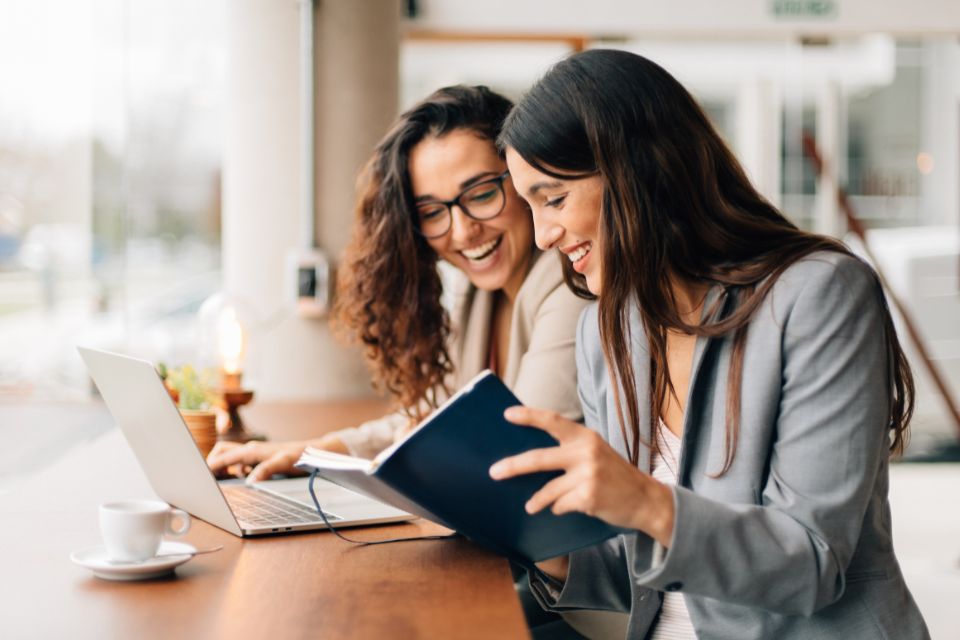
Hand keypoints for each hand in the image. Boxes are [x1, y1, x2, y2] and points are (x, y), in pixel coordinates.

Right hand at [206, 440, 307, 481]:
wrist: (314, 452)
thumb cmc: (300, 456)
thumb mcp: (284, 463)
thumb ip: (267, 470)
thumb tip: (250, 481)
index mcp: (252, 451)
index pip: (224, 456)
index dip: (210, 466)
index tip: (198, 475)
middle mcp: (251, 450)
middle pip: (222, 451)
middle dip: (212, 462)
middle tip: (207, 478)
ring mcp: (254, 453)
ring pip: (230, 456)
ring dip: (223, 466)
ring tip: (221, 480)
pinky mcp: (259, 458)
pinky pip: (240, 462)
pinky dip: (234, 469)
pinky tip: (241, 478)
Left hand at [489, 406, 675, 546]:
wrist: (645, 499)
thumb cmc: (614, 475)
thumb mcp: (595, 452)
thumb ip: (570, 450)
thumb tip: (531, 458)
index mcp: (585, 436)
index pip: (552, 421)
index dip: (529, 416)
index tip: (507, 415)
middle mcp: (586, 452)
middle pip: (539, 459)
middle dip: (513, 466)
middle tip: (494, 472)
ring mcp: (588, 475)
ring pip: (548, 490)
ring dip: (537, 500)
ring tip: (530, 506)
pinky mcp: (588, 497)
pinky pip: (561, 505)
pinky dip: (560, 508)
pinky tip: (569, 508)